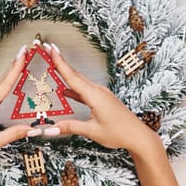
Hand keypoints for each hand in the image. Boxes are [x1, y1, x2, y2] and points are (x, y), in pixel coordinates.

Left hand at [0, 45, 36, 170]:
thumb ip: (13, 134)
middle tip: (26, 52)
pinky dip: (5, 82)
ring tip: (22, 62)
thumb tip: (31, 128)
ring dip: (10, 72)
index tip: (23, 54)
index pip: (4, 84)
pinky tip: (10, 82)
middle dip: (15, 64)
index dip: (15, 68)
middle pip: (2, 80)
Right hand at [42, 43, 160, 156]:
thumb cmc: (120, 133)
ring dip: (66, 72)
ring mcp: (101, 94)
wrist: (138, 136)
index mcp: (95, 96)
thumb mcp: (92, 131)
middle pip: (74, 74)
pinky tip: (66, 91)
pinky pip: (85, 90)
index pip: (72, 76)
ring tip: (54, 65)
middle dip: (60, 61)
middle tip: (48, 49)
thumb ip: (70, 127)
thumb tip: (51, 128)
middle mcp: (98, 91)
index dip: (59, 62)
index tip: (51, 49)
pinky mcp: (103, 99)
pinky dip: (74, 88)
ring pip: (80, 81)